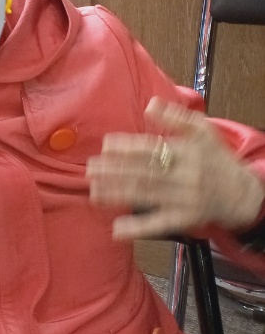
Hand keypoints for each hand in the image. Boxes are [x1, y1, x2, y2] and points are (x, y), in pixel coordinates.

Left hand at [88, 98, 264, 238]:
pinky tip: (117, 229)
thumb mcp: (203, 132)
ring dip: (118, 194)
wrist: (243, 193)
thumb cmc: (216, 158)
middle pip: (146, 173)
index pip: (155, 149)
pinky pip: (159, 224)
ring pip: (147, 196)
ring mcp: (185, 200)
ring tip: (93, 190)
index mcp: (189, 153)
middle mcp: (187, 176)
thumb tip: (150, 104)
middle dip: (116, 171)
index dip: (130, 147)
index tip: (106, 145)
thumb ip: (177, 117)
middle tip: (90, 168)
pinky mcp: (185, 219)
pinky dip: (138, 228)